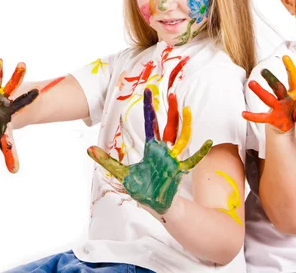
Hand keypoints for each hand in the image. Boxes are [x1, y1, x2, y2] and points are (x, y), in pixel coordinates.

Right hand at [0, 51, 38, 172]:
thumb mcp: (3, 139)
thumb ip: (10, 153)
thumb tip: (15, 172)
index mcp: (11, 108)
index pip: (22, 103)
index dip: (29, 98)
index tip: (39, 91)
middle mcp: (5, 96)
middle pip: (12, 86)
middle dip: (16, 77)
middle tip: (22, 65)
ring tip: (0, 59)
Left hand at [87, 88, 211, 214]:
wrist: (157, 205)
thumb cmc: (143, 189)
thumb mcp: (122, 173)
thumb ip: (106, 161)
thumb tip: (88, 149)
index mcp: (151, 148)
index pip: (150, 123)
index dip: (149, 107)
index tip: (149, 91)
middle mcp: (164, 150)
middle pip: (169, 126)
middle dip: (171, 110)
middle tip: (172, 94)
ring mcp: (173, 159)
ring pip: (181, 138)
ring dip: (185, 125)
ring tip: (187, 110)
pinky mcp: (179, 170)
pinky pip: (192, 160)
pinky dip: (200, 152)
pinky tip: (208, 142)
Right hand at [242, 55, 295, 136]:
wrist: (289, 122)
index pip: (294, 79)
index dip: (290, 68)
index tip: (286, 57)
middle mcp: (284, 98)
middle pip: (278, 87)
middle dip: (272, 80)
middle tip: (263, 70)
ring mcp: (276, 106)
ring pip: (268, 98)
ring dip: (260, 92)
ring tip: (251, 83)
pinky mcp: (271, 116)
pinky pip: (262, 117)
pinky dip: (254, 116)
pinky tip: (243, 114)